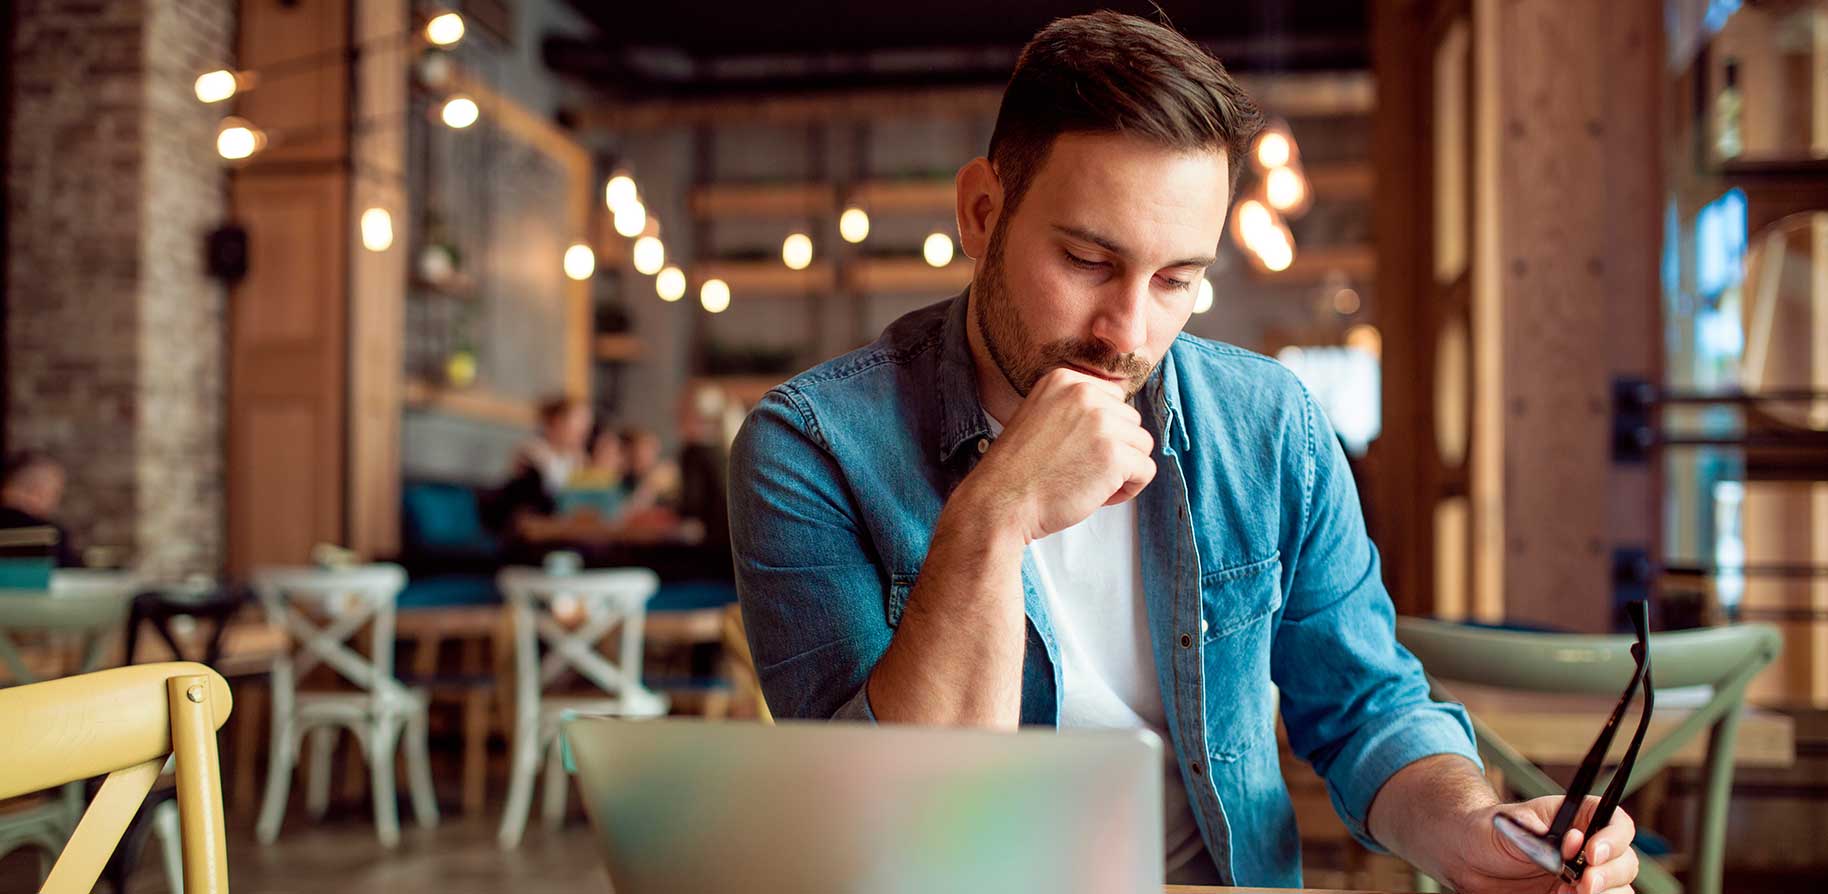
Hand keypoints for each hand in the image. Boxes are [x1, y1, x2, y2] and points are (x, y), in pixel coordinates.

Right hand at [961, 367, 1154, 542]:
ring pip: (1142, 444)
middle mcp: (1084, 393)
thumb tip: (1117, 418)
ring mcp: (1101, 422)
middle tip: (1080, 470)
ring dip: (1123, 469)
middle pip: (1131, 421)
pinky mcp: (1114, 455)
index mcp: (1064, 380)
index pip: (1113, 399)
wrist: (1000, 502)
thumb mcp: (1041, 416)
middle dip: (1114, 449)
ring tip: (1089, 482)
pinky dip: (1128, 489)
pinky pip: (1146, 470)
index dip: (1102, 432)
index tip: (1076, 450)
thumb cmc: (1019, 471)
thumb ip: (1075, 408)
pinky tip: (1099, 495)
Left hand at [1448, 796, 1638, 893]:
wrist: (1469, 861)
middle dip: (1609, 875)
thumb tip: (1560, 839)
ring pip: (1620, 889)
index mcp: (1579, 820)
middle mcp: (1589, 849)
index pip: (1617, 823)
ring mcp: (1585, 877)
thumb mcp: (1505, 824)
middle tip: (1582, 884)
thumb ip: (1533, 831)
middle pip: (1626, 862)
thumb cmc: (1489, 832)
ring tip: (1566, 893)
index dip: (1613, 839)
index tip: (1591, 853)